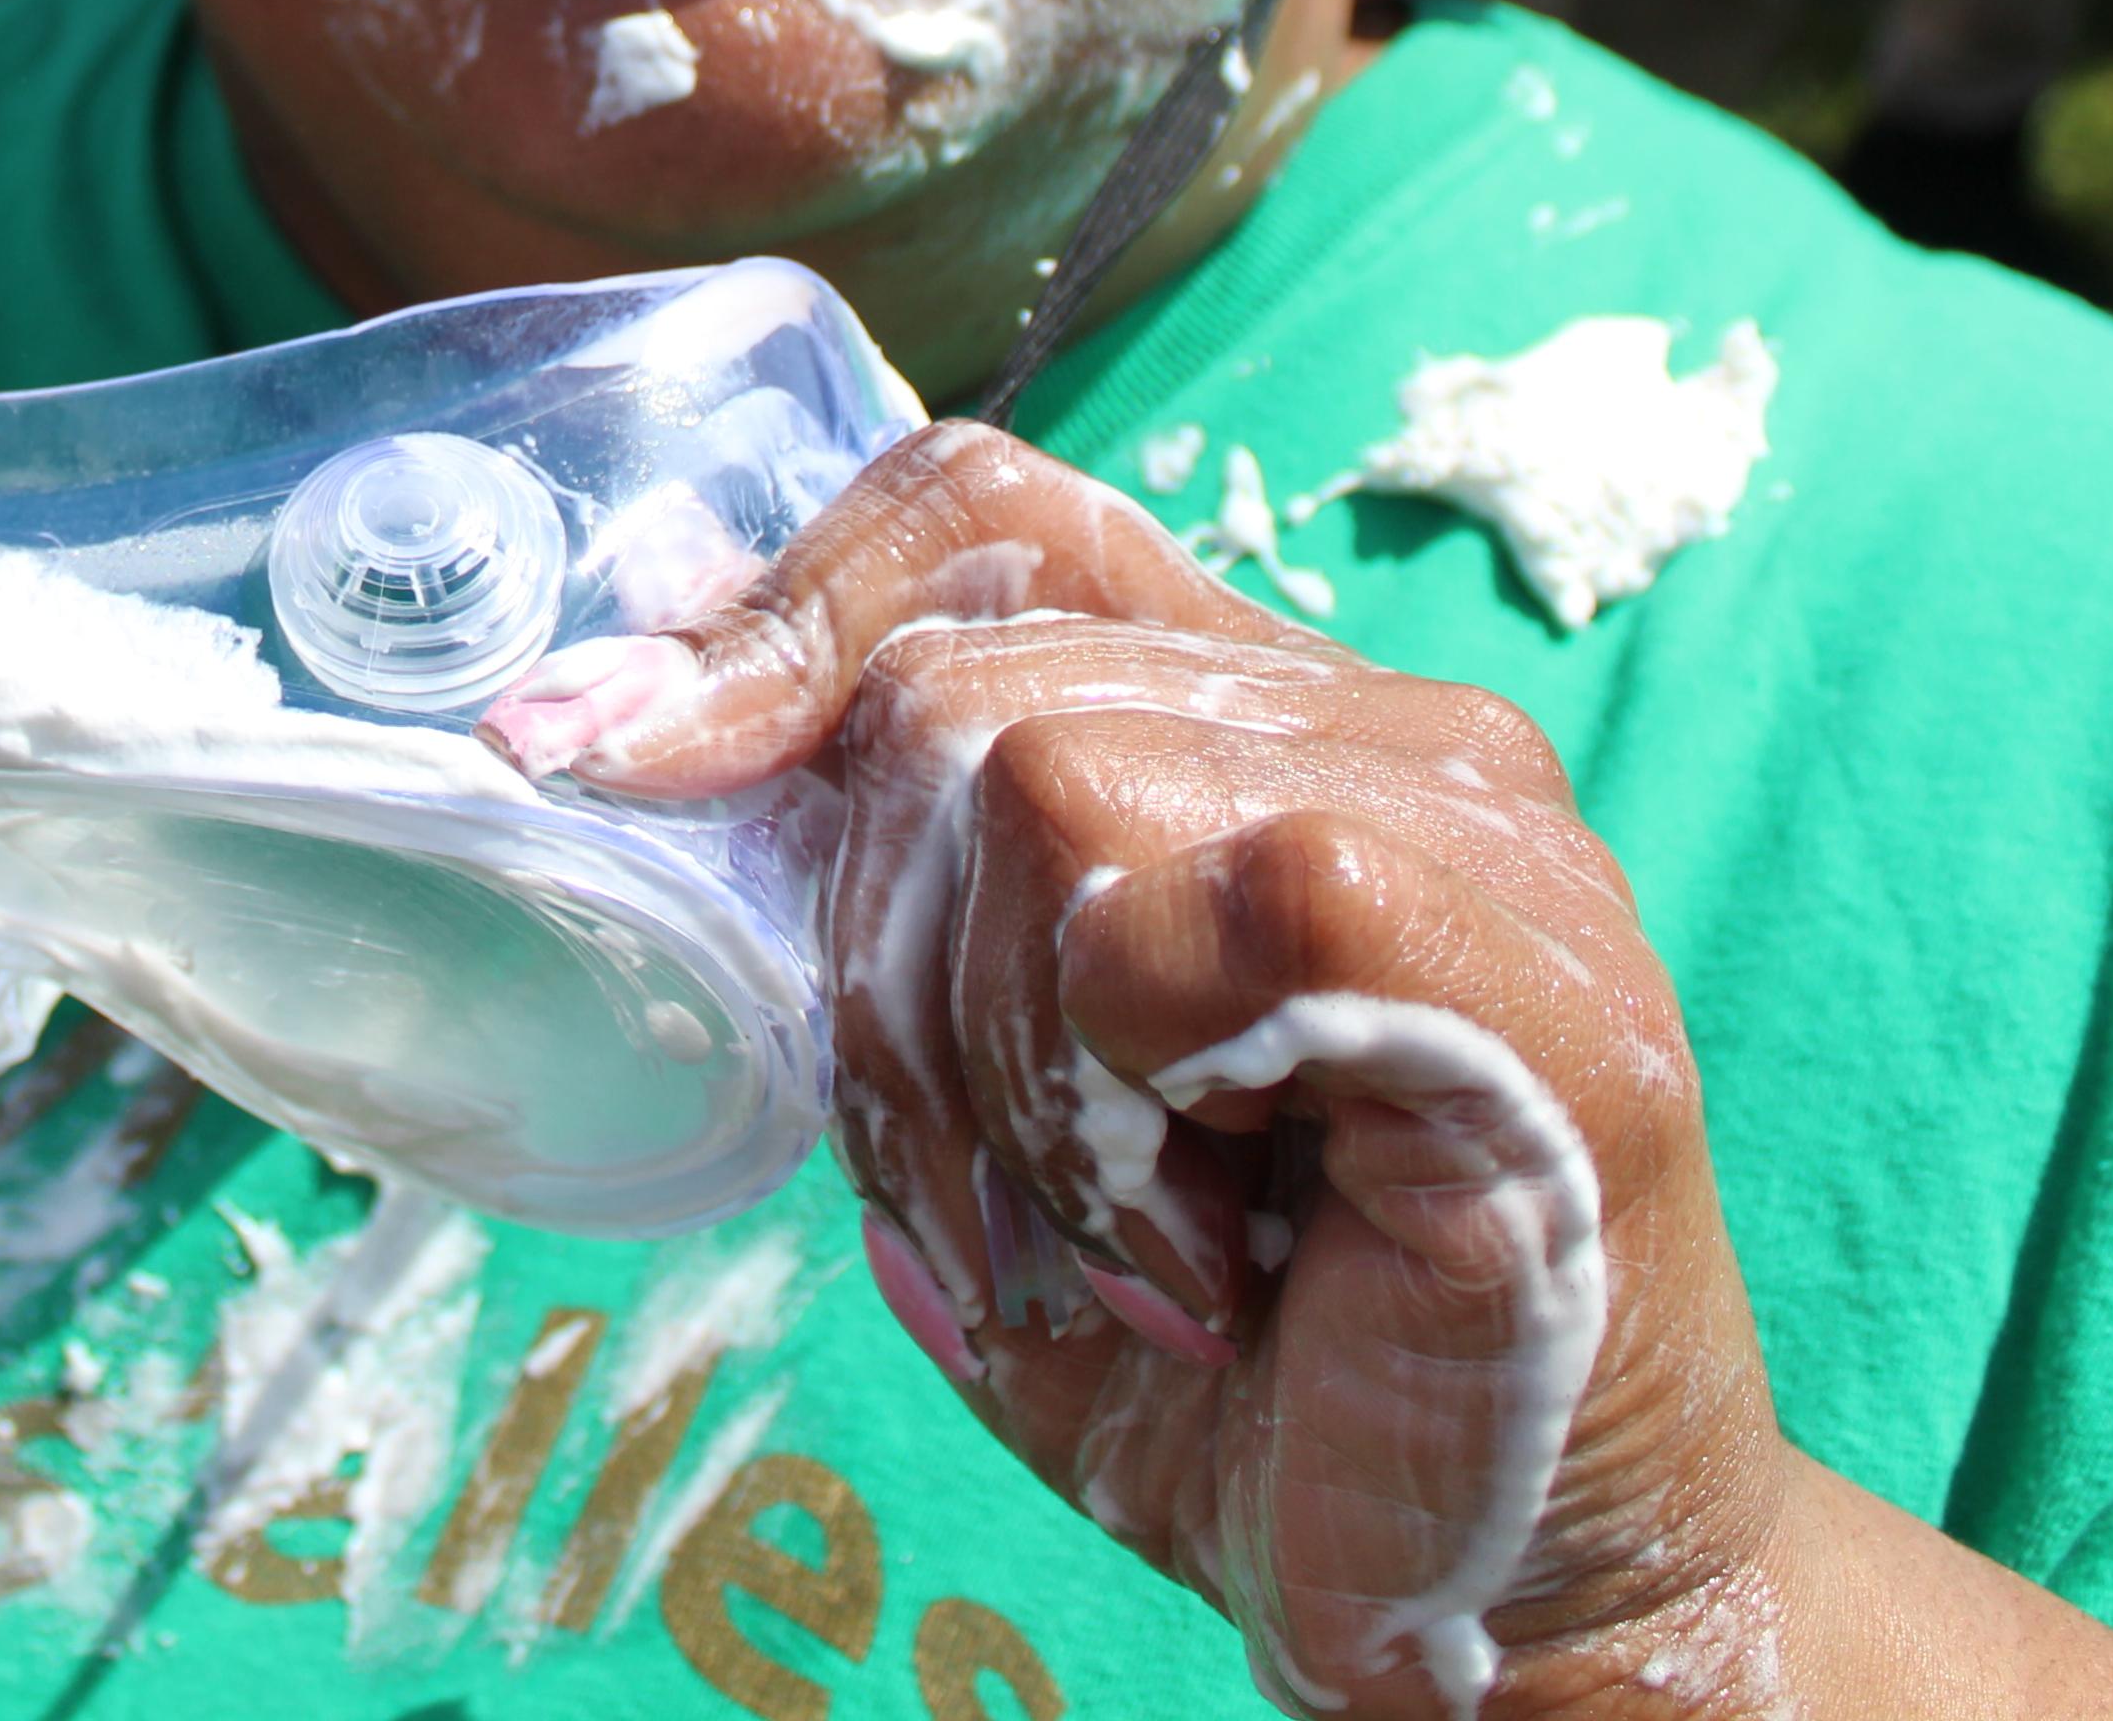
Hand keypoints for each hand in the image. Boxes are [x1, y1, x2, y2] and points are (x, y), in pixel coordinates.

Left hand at [490, 425, 1783, 1719]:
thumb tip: (609, 721)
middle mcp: (1397, 732)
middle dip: (880, 983)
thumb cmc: (1245, 1377)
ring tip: (1121, 1248)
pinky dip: (1117, 1107)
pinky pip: (1179, 916)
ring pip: (1031, 781)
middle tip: (999, 1210)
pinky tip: (1203, 1250)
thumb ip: (854, 916)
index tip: (584, 752)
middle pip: (951, 688)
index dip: (770, 611)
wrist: (1507, 1603)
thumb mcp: (985, 1122)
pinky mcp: (1528, 984)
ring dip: (994, 1078)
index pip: (987, 508)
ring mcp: (1483, 836)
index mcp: (1270, 728)